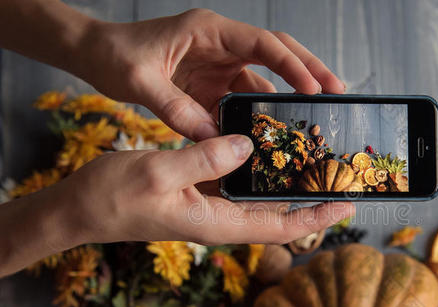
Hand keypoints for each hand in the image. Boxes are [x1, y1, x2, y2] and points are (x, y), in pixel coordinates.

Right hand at [55, 135, 353, 245]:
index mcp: (216, 223)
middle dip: (311, 199)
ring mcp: (210, 207)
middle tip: (340, 176)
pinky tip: (266, 150)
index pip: (280, 227)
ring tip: (315, 161)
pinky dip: (257, 170)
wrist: (80, 209)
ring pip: (260, 198)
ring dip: (288, 184)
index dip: (316, 218)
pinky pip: (237, 184)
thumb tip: (245, 146)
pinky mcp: (199, 194)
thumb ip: (203, 160)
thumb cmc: (113, 198)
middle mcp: (220, 219)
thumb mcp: (158, 173)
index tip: (347, 206)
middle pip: (278, 214)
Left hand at [79, 9, 344, 140]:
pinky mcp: (213, 84)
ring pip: (265, 78)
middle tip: (336, 92)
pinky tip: (272, 132)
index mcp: (209, 31)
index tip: (312, 87)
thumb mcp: (140, 81)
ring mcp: (220, 65)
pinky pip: (244, 98)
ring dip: (288, 97)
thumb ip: (175, 109)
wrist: (97, 54)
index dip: (291, 63)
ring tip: (314, 117)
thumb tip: (212, 140)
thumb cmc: (115, 55)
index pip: (262, 42)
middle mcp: (221, 45)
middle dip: (308, 71)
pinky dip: (259, 115)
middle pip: (277, 53)